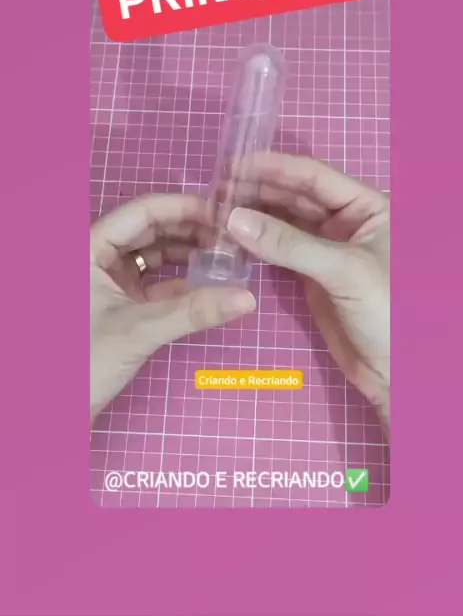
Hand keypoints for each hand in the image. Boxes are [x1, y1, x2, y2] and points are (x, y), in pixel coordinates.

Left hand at [90, 193, 255, 424]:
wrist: (56, 414)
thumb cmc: (82, 363)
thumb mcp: (140, 330)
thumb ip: (193, 311)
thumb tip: (247, 298)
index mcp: (89, 247)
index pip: (143, 211)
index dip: (184, 207)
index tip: (222, 213)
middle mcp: (96, 256)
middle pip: (150, 228)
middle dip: (190, 230)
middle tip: (230, 235)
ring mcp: (105, 280)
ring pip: (152, 253)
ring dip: (186, 254)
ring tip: (223, 257)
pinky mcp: (116, 303)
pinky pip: (152, 281)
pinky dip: (179, 281)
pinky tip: (207, 285)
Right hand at [226, 153, 389, 436]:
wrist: (396, 371)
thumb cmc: (388, 311)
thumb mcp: (342, 271)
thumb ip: (289, 244)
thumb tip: (234, 218)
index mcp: (367, 206)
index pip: (314, 176)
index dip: (274, 167)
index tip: (234, 164)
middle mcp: (348, 220)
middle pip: (295, 195)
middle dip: (257, 190)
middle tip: (216, 190)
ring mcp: (329, 247)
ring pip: (285, 222)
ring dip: (253, 215)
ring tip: (216, 211)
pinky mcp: (313, 274)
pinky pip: (281, 249)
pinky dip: (257, 243)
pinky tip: (232, 237)